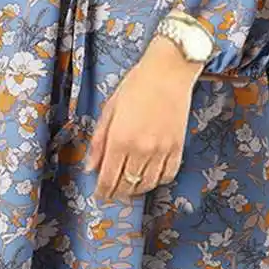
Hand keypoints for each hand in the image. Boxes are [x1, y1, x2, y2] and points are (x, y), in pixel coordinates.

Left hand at [85, 35, 202, 200]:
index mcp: (120, 139)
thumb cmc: (135, 85)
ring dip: (136, 189)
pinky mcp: (177, 147)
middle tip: (112, 193)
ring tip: (129, 187)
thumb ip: (99, 140)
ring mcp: (161, 150)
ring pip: (148, 184)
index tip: (99, 196)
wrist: (168, 72)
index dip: (102, 192)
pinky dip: (158, 181)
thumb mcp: (109, 109)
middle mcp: (141, 149)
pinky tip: (150, 177)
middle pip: (127, 185)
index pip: (108, 178)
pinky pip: (168, 175)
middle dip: (117, 193)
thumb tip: (91, 167)